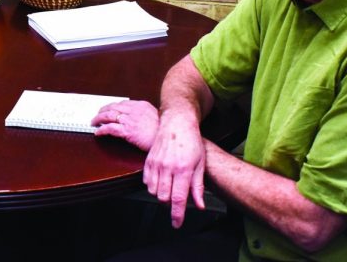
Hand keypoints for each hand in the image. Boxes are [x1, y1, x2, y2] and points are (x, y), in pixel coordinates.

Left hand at [92, 99, 158, 150]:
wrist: (169, 138)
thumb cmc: (164, 131)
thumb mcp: (157, 117)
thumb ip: (146, 115)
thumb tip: (139, 118)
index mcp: (141, 105)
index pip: (123, 103)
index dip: (113, 106)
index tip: (108, 109)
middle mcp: (134, 110)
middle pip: (113, 107)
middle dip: (103, 110)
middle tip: (97, 114)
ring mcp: (130, 120)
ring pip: (108, 116)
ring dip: (99, 118)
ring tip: (93, 122)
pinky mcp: (127, 131)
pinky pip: (110, 128)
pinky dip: (101, 130)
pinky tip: (97, 132)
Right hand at [143, 110, 205, 228]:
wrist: (177, 122)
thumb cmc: (191, 141)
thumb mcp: (200, 164)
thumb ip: (198, 187)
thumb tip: (199, 205)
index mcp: (183, 169)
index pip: (178, 199)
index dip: (177, 215)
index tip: (177, 223)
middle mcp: (168, 167)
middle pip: (163, 197)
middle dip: (170, 204)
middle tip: (176, 200)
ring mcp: (156, 164)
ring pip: (153, 191)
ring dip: (160, 195)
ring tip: (169, 189)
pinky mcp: (149, 160)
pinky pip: (146, 181)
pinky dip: (152, 186)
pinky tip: (160, 181)